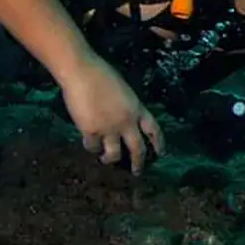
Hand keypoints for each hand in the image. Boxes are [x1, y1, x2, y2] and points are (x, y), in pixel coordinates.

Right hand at [58, 56, 164, 173]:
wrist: (82, 73)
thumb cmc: (102, 74)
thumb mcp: (124, 91)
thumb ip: (126, 108)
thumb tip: (122, 119)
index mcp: (137, 109)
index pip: (154, 129)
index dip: (159, 143)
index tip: (161, 153)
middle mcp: (127, 122)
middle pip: (138, 148)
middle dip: (139, 163)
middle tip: (137, 172)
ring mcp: (109, 128)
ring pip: (114, 155)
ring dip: (110, 159)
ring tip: (106, 160)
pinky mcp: (91, 131)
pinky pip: (92, 147)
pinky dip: (91, 148)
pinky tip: (89, 145)